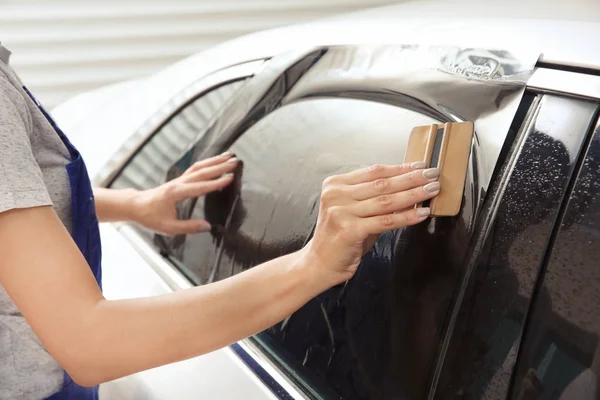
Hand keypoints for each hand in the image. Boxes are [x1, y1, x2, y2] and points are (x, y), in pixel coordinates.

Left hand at [132, 152, 237, 234]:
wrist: (135, 205)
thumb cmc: (150, 216)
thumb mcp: (168, 227)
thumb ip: (189, 227)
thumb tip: (208, 227)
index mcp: (176, 193)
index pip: (200, 187)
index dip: (215, 183)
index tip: (230, 178)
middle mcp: (179, 183)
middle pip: (202, 172)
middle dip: (219, 166)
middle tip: (235, 162)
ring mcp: (179, 179)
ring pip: (199, 167)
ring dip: (215, 161)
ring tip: (229, 156)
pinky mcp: (179, 180)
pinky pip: (195, 169)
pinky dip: (207, 163)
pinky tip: (215, 161)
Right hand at [303, 162, 439, 285]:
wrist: (320, 263)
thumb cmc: (340, 237)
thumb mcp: (356, 212)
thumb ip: (376, 199)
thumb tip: (410, 189)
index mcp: (336, 184)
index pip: (374, 172)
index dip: (399, 168)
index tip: (419, 166)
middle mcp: (337, 195)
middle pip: (382, 184)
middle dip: (411, 178)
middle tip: (433, 175)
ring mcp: (342, 212)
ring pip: (386, 201)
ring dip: (413, 194)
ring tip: (431, 190)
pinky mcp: (349, 230)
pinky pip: (385, 221)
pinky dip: (406, 217)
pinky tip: (421, 214)